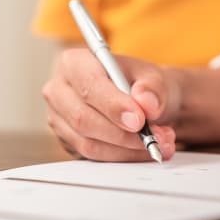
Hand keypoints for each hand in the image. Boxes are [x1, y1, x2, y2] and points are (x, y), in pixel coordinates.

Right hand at [42, 48, 179, 161]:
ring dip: (128, 149)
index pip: (88, 86)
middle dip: (124, 134)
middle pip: (84, 119)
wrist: (139, 100)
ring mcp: (59, 119)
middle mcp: (59, 91)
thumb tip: (146, 104)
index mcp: (73, 63)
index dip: (113, 105)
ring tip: (160, 143)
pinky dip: (124, 157)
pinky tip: (145, 150)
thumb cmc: (138, 82)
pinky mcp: (68, 142)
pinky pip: (94, 157)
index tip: (139, 120)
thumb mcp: (151, 76)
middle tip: (157, 136)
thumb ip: (152, 87)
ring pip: (89, 144)